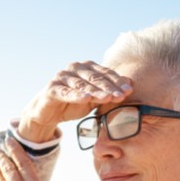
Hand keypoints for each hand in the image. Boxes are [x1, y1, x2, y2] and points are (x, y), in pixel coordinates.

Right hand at [18, 61, 133, 142]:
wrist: (48, 113)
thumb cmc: (74, 103)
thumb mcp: (95, 98)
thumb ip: (109, 90)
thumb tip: (131, 83)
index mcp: (86, 68)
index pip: (105, 73)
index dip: (117, 81)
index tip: (129, 90)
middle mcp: (74, 69)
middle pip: (95, 78)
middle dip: (109, 87)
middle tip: (121, 95)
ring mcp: (62, 77)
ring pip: (82, 85)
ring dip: (96, 92)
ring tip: (108, 98)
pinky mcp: (51, 89)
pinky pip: (65, 92)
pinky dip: (76, 95)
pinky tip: (86, 99)